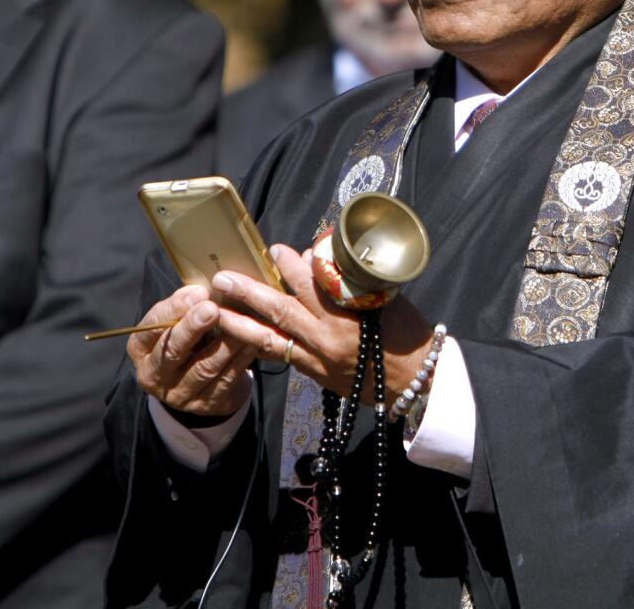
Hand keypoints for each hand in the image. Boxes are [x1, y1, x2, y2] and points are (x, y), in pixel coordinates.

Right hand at [127, 284, 258, 417]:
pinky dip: (240, 360)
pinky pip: (226, 380)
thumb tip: (200, 290)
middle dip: (192, 328)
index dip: (173, 310)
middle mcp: (155, 375)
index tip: (198, 292)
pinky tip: (252, 343)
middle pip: (171, 352)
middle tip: (211, 309)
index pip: (150, 329)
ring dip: (224, 345)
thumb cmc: (190, 339)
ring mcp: (180, 395)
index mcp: (141, 349)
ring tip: (241, 324)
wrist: (204, 380)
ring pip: (203, 368)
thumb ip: (184, 306)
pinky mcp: (206, 405)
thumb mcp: (179, 321)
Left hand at [212, 244, 434, 400]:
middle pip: (281, 312)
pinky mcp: (314, 374)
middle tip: (224, 278)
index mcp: (348, 318)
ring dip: (241, 323)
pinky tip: (240, 334)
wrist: (416, 383)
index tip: (274, 251)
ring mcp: (317, 360)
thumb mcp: (386, 301)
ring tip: (216, 310)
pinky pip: (281, 355)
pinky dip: (259, 343)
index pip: (311, 286)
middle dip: (250, 293)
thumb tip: (319, 261)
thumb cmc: (407, 336)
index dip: (290, 267)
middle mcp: (327, 339)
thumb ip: (352, 282)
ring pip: (271, 339)